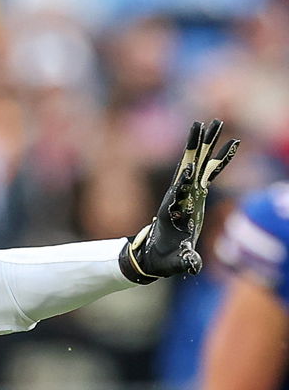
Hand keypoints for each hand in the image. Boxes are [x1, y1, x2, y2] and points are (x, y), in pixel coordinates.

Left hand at [121, 119, 239, 282]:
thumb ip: (185, 262)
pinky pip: (210, 172)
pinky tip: (232, 143)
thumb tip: (192, 267)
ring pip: (198, 163)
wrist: (157, 255)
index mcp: (171, 209)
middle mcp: (178, 195)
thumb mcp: (175, 262)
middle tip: (205, 125)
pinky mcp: (196, 193)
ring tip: (215, 123)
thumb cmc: (165, 259)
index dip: (182, 181)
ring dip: (207, 144)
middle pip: (189, 166)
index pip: (177, 191)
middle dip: (197, 147)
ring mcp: (187, 191)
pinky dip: (220, 159)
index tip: (186, 169)